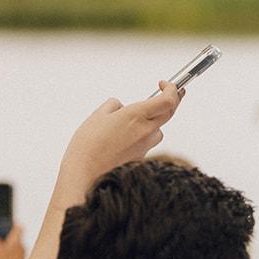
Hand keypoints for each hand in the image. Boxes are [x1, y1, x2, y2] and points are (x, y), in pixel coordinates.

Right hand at [0, 225, 25, 258]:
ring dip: (6, 245)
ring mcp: (22, 254)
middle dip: (7, 235)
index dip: (12, 223)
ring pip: (14, 246)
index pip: (19, 227)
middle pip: (15, 236)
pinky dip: (7, 253)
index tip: (6, 222)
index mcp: (17, 240)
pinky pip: (13, 254)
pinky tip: (0, 257)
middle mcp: (22, 246)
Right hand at [59, 81, 180, 182]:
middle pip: (169, 113)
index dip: (172, 89)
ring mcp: (146, 146)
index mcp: (136, 116)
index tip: (165, 84)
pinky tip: (122, 139)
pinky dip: (141, 136)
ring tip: (129, 123)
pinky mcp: (142, 157)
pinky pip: (147, 142)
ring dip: (152, 122)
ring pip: (158, 129)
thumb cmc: (88, 144)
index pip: (168, 100)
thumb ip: (115, 106)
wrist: (86, 174)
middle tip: (171, 91)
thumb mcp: (98, 115)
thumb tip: (124, 107)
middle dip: (172, 100)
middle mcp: (146, 131)